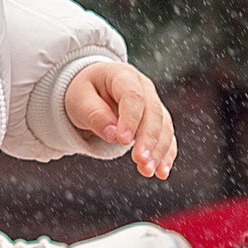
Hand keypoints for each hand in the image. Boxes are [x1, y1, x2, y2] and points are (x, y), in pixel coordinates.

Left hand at [64, 60, 176, 178]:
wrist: (93, 90)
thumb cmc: (85, 92)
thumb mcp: (80, 99)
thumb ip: (95, 115)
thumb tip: (113, 135)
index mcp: (123, 76)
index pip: (133, 96)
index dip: (130, 119)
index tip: (122, 141)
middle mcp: (144, 88)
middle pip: (153, 113)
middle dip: (148, 139)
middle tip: (140, 161)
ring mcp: (154, 104)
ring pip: (164, 127)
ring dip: (158, 151)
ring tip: (148, 170)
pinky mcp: (158, 121)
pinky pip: (167, 137)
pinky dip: (166, 154)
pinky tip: (161, 171)